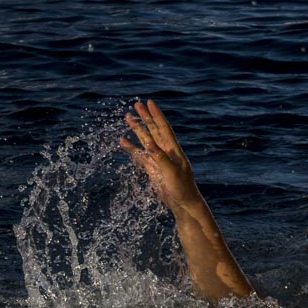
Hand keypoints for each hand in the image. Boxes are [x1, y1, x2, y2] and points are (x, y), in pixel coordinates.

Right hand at [120, 98, 201, 212]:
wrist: (183, 204)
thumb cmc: (182, 188)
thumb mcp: (172, 172)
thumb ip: (160, 158)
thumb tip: (148, 143)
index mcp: (173, 149)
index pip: (163, 127)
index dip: (156, 114)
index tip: (149, 102)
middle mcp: (165, 151)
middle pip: (153, 129)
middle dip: (145, 117)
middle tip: (136, 104)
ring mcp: (158, 159)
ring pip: (145, 140)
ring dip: (137, 129)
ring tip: (127, 117)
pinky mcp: (152, 169)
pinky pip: (140, 155)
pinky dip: (131, 148)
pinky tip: (123, 141)